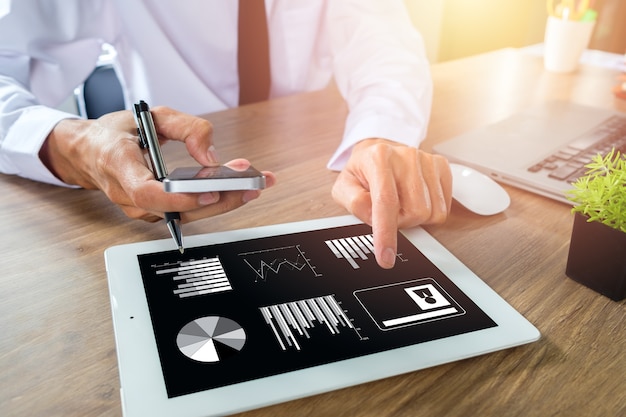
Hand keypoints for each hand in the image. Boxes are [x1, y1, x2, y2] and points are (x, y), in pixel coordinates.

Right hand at [40, 106, 274, 221]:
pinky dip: (212, 202)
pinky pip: (185, 213)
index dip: (180, 197)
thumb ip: (186, 128)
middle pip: (176, 210)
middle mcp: (128, 194)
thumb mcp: (151, 115)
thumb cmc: (118, 133)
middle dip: (219, 200)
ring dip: (222, 202)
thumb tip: (210, 156)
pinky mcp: (154, 213)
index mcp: (119, 165)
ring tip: (253, 186)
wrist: (90, 152)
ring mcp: (141, 208)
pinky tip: (235, 190)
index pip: (147, 193)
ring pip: (185, 216)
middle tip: (250, 186)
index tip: (210, 192)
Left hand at [332, 138, 451, 268]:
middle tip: (389, 213)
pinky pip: (444, 206)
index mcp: (378, 158)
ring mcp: (426, 160)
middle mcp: (405, 156)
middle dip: (401, 222)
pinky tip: (416, 199)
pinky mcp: (441, 166)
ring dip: (415, 217)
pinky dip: (430, 211)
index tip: (386, 256)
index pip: (386, 202)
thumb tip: (372, 216)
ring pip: (433, 211)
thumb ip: (354, 203)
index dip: (387, 233)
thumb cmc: (363, 171)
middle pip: (415, 212)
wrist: (378, 150)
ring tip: (402, 204)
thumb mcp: (344, 187)